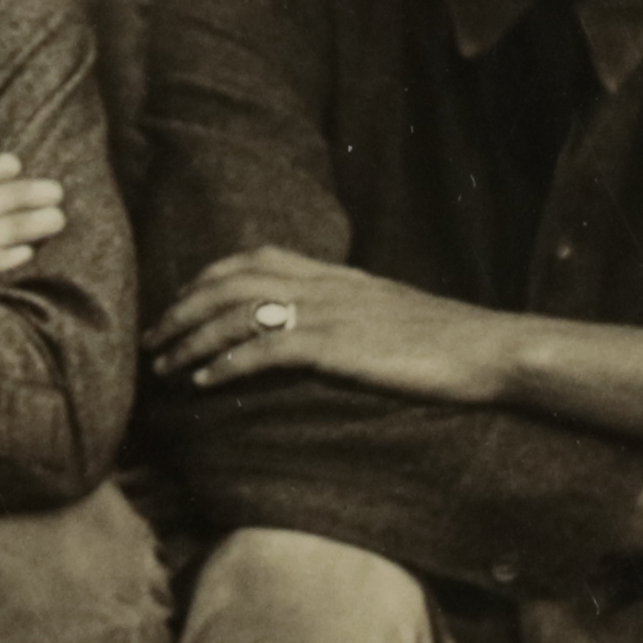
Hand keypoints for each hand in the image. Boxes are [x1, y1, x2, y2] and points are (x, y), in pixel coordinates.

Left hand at [163, 244, 521, 409]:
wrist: (488, 350)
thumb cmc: (445, 342)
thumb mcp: (387, 313)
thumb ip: (348, 311)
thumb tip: (315, 330)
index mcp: (335, 274)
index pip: (253, 259)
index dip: (206, 280)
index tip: (179, 305)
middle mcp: (324, 285)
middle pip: (230, 282)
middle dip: (183, 310)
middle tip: (153, 341)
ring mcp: (329, 313)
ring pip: (238, 313)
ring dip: (192, 340)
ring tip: (164, 368)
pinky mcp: (338, 346)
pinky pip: (267, 349)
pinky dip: (228, 363)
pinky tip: (205, 383)